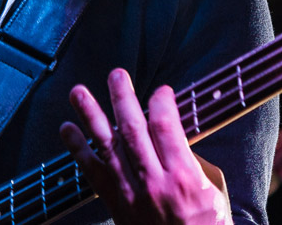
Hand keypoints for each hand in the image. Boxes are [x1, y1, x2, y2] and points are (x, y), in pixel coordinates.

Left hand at [59, 68, 231, 224]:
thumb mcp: (214, 194)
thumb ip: (192, 163)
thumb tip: (171, 135)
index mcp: (184, 178)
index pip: (166, 126)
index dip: (162, 102)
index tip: (161, 91)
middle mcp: (154, 184)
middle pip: (132, 129)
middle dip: (123, 97)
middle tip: (117, 75)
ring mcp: (131, 196)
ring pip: (106, 147)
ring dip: (90, 116)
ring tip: (78, 93)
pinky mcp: (116, 206)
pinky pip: (92, 173)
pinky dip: (77, 149)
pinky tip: (67, 130)